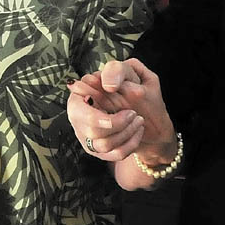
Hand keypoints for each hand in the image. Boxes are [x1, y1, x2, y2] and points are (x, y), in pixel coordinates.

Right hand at [67, 59, 177, 189]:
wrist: (146, 107)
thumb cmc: (131, 85)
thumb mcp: (128, 71)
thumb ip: (116, 70)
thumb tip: (108, 85)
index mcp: (78, 97)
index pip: (78, 110)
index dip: (97, 111)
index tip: (119, 109)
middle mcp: (79, 120)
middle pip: (91, 131)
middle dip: (116, 123)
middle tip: (132, 113)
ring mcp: (88, 138)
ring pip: (103, 145)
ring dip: (126, 132)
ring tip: (138, 120)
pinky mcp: (100, 151)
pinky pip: (115, 154)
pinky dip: (131, 143)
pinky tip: (138, 130)